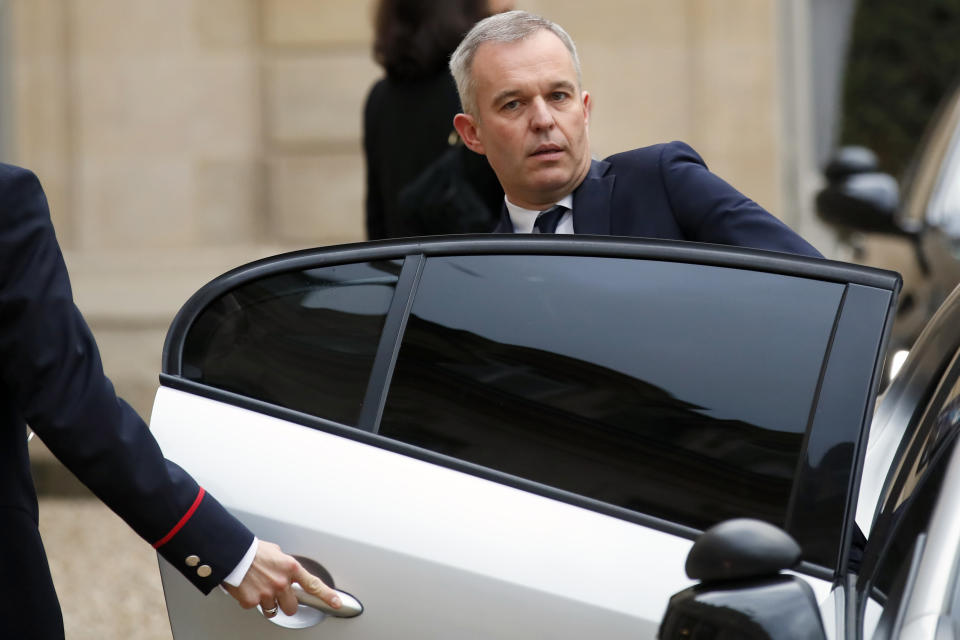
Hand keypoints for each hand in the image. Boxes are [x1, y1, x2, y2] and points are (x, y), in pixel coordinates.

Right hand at [223, 540, 340, 617]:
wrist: (232, 553)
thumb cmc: (253, 550)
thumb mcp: (276, 552)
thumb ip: (285, 565)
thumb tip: (287, 571)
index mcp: (290, 568)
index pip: (313, 585)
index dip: (327, 596)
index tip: (337, 603)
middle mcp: (281, 582)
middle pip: (292, 607)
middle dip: (286, 603)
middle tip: (278, 595)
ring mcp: (267, 593)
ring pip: (273, 610)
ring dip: (268, 602)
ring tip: (259, 587)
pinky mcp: (252, 601)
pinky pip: (255, 607)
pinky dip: (251, 600)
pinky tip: (248, 588)